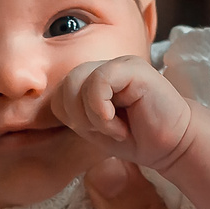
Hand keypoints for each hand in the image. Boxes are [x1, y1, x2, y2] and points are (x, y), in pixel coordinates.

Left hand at [54, 56, 199, 172]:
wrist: (173, 145)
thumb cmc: (135, 137)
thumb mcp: (93, 128)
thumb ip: (72, 113)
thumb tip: (36, 112)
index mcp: (92, 79)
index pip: (59, 94)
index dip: (71, 119)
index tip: (98, 132)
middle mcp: (104, 66)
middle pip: (65, 86)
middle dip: (80, 118)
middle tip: (107, 131)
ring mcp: (119, 64)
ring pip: (78, 82)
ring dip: (93, 117)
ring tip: (116, 127)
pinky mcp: (133, 67)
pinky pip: (98, 82)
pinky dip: (103, 111)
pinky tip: (123, 124)